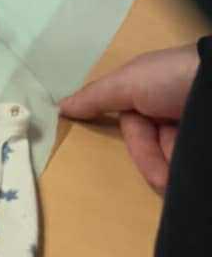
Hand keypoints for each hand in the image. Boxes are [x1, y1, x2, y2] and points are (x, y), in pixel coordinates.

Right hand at [62, 43, 201, 193]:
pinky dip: (192, 175)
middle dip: (160, 165)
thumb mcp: (128, 81)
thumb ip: (96, 96)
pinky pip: (195, 167)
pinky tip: (193, 179)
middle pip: (156, 149)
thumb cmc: (172, 77)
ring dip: (178, 172)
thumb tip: (58, 107)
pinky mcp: (206, 148)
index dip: (143, 150)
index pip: (137, 132)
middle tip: (170, 178)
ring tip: (191, 171)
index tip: (156, 172)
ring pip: (176, 160)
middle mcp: (173, 113)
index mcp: (152, 97)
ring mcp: (194, 131)